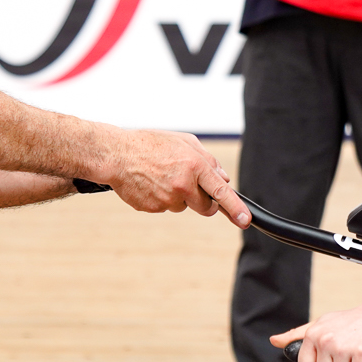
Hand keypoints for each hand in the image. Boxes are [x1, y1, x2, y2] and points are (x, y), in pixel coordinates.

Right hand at [103, 129, 250, 225]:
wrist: (116, 155)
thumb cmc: (150, 144)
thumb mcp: (184, 141)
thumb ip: (207, 159)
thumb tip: (222, 178)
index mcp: (194, 166)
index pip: (221, 191)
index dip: (235, 208)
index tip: (245, 220)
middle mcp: (183, 185)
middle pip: (206, 207)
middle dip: (204, 201)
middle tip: (190, 185)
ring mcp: (167, 199)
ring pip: (184, 206)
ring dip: (179, 195)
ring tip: (161, 175)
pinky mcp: (154, 208)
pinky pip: (166, 207)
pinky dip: (162, 198)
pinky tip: (151, 183)